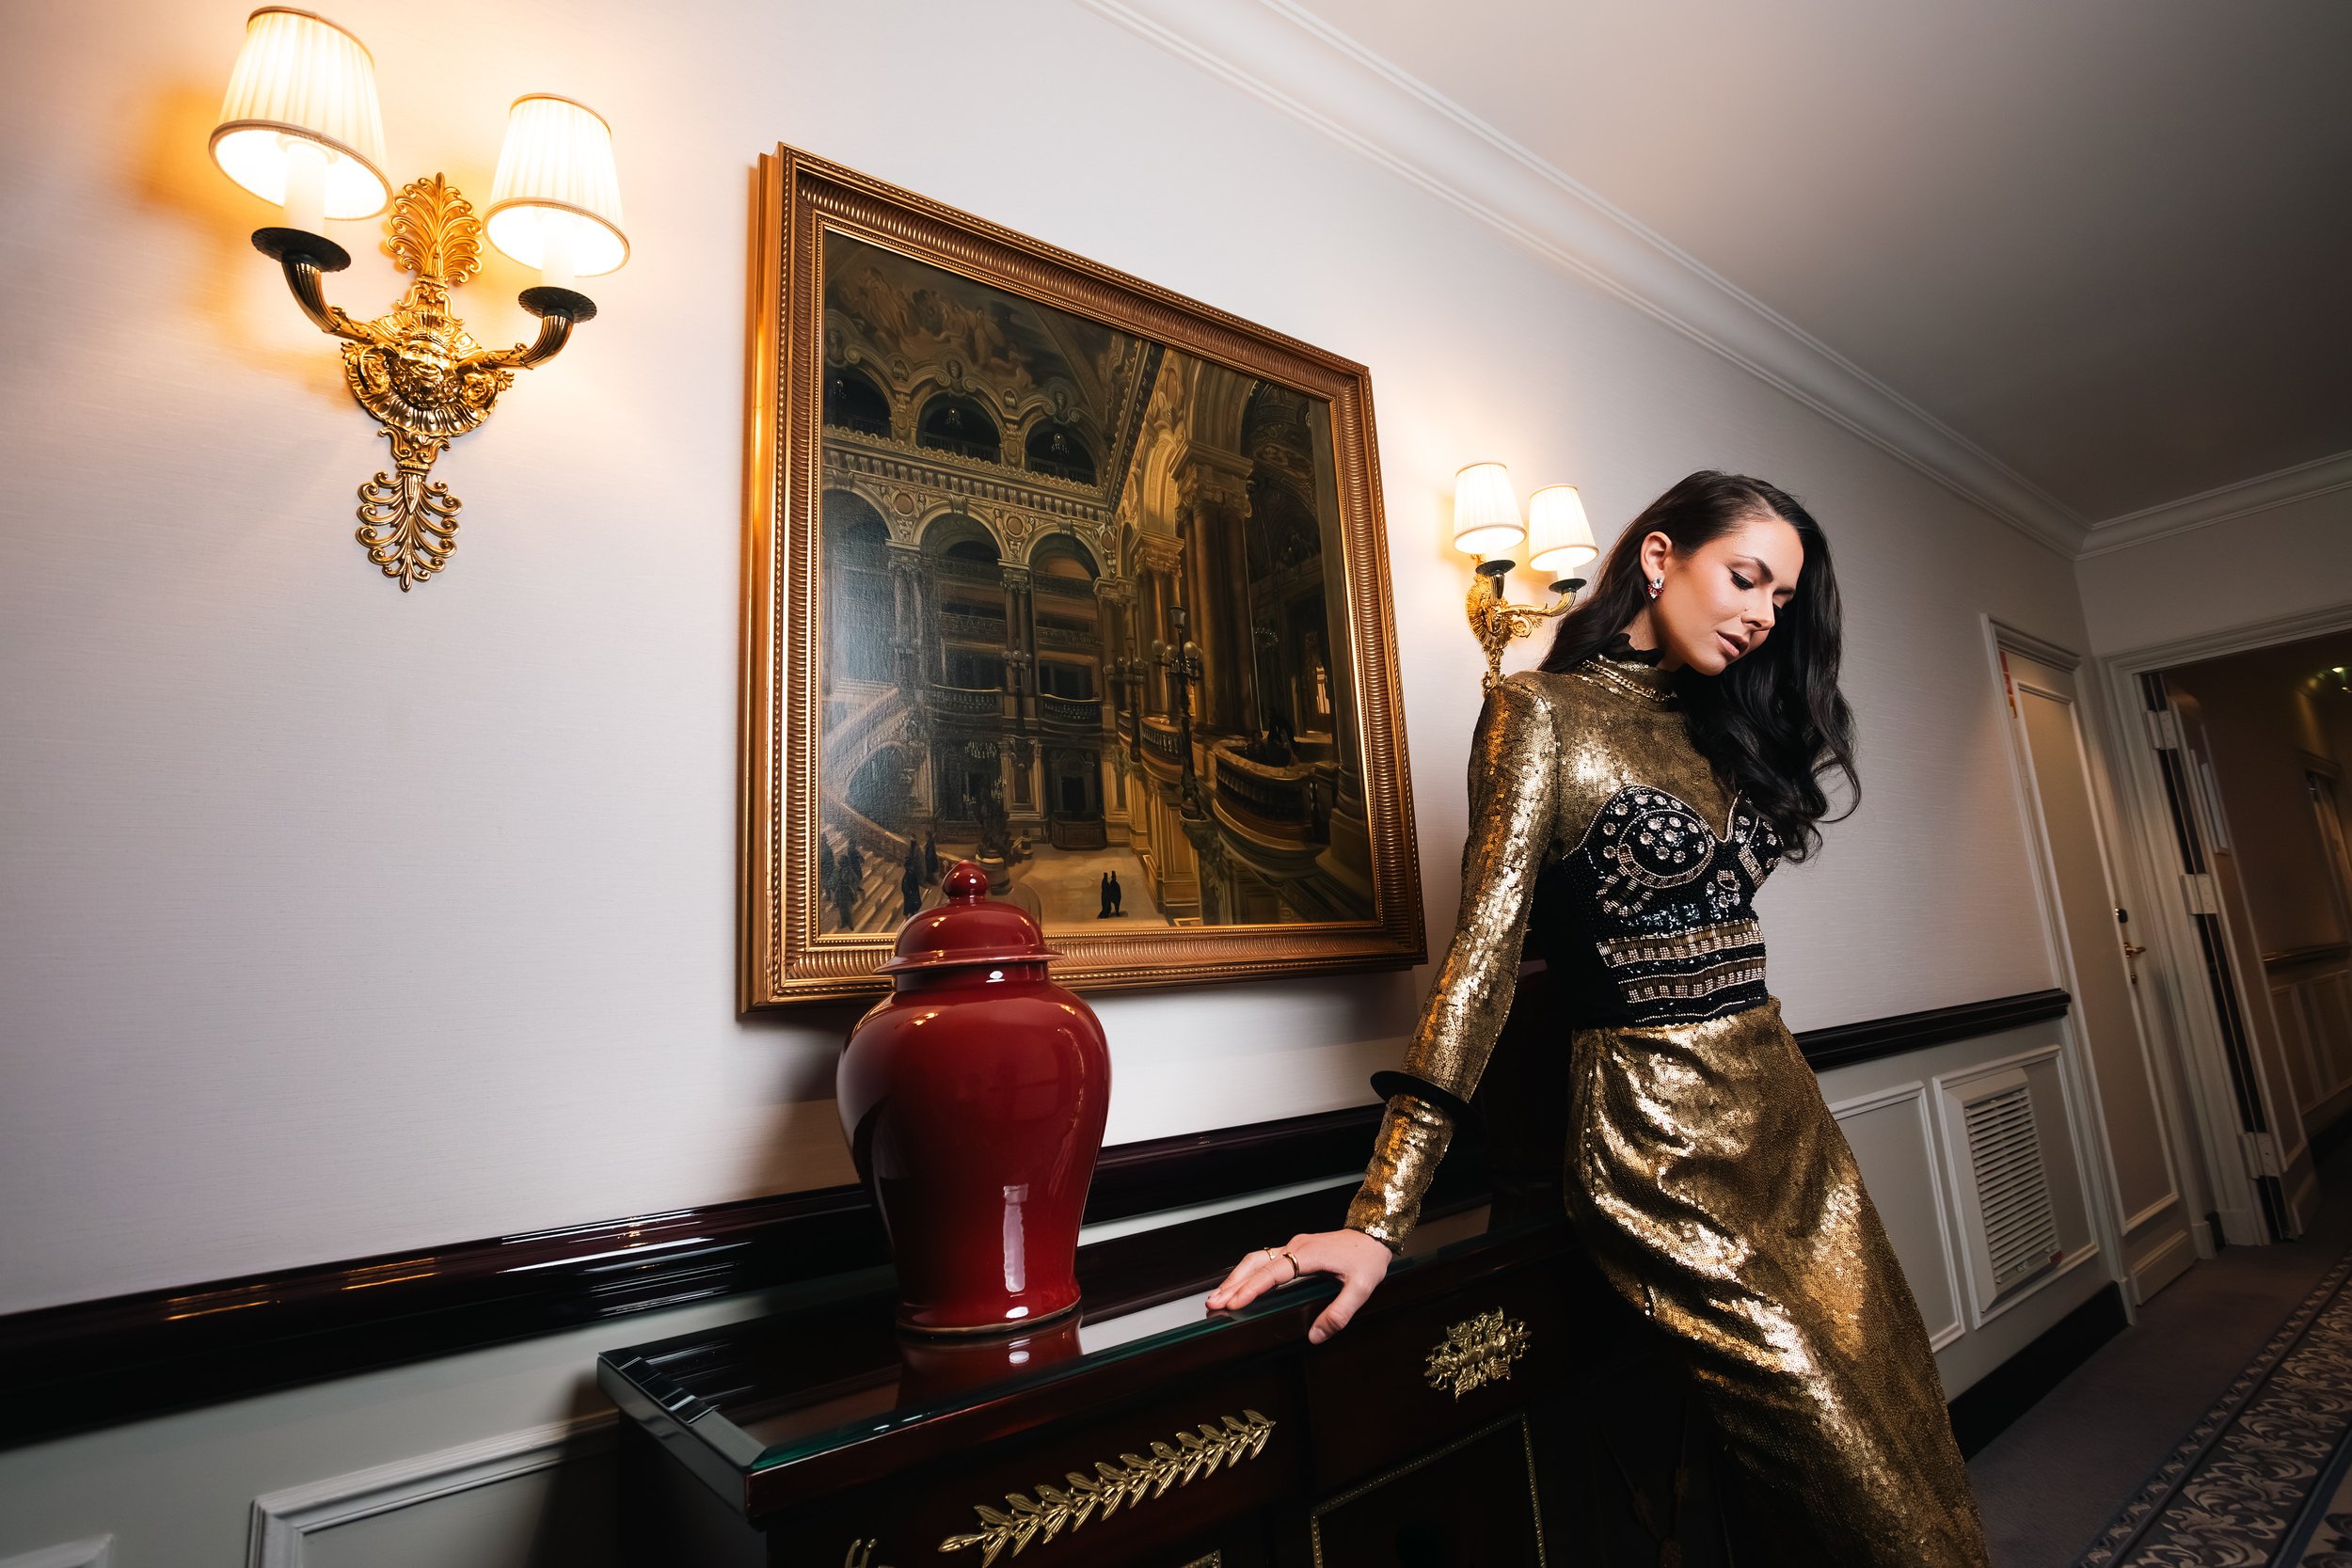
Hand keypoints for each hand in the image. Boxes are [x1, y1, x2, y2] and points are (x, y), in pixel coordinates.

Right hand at [1204, 1228, 1393, 1343]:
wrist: (1374, 1234)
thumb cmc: (1368, 1259)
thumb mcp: (1361, 1289)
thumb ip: (1339, 1313)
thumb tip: (1316, 1336)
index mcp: (1309, 1255)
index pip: (1273, 1273)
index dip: (1251, 1288)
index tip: (1234, 1302)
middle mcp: (1296, 1247)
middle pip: (1256, 1263)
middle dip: (1233, 1284)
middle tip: (1213, 1303)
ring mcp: (1294, 1246)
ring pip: (1257, 1259)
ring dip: (1236, 1277)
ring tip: (1219, 1295)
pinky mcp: (1295, 1249)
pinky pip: (1265, 1259)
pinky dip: (1248, 1272)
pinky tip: (1240, 1283)